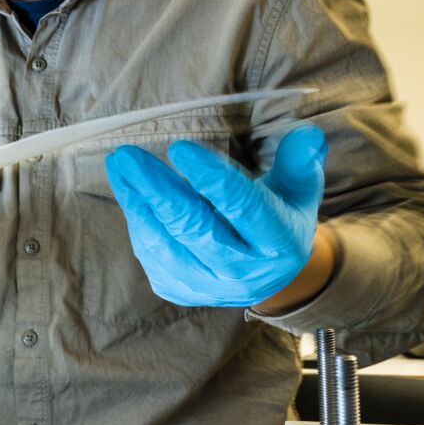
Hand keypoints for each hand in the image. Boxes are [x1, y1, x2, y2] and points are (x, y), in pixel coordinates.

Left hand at [104, 125, 326, 307]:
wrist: (266, 272)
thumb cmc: (280, 215)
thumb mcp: (299, 188)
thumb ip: (299, 160)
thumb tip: (304, 133)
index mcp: (279, 244)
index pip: (243, 208)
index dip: (211, 179)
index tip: (179, 148)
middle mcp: (244, 273)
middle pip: (195, 228)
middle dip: (158, 189)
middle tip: (128, 155)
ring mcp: (209, 287)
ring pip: (165, 244)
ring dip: (136, 202)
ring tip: (119, 166)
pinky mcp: (180, 291)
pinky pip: (151, 254)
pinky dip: (138, 221)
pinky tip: (128, 191)